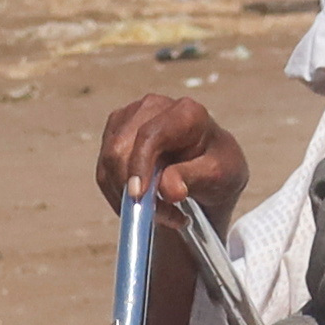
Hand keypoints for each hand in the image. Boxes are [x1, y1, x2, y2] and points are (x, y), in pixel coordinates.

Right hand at [93, 92, 244, 222]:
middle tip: (161, 218)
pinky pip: (104, 171)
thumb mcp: (220, 176)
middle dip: (132, 188)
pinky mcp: (115, 133)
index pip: (150, 135)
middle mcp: (153, 106)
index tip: (137, 197)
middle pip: (120, 148)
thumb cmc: (218, 168)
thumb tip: (169, 190)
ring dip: (126, 196)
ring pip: (108, 162)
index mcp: (186, 113)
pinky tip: (144, 205)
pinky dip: (118, 195)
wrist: (209, 167)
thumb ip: (193, 178)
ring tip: (160, 214)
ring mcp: (130, 117)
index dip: (139, 165)